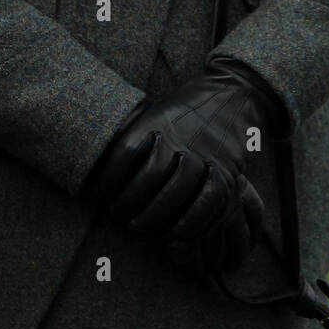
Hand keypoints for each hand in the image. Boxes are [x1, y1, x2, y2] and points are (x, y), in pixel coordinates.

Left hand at [85, 57, 286, 277]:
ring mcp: (204, 154)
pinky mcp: (226, 171)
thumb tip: (96, 162)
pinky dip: (189, 222)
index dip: (108, 178)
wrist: (232, 94)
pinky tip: (174, 235)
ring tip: (137, 226)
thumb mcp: (154, 111)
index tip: (98, 195)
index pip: (126, 151)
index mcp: (157, 119)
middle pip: (149, 175)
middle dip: (128, 203)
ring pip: (175, 191)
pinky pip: (206, 202)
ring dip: (153, 216)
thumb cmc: (183, 111)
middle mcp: (180, 136)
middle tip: (117, 216)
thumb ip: (131, 132)